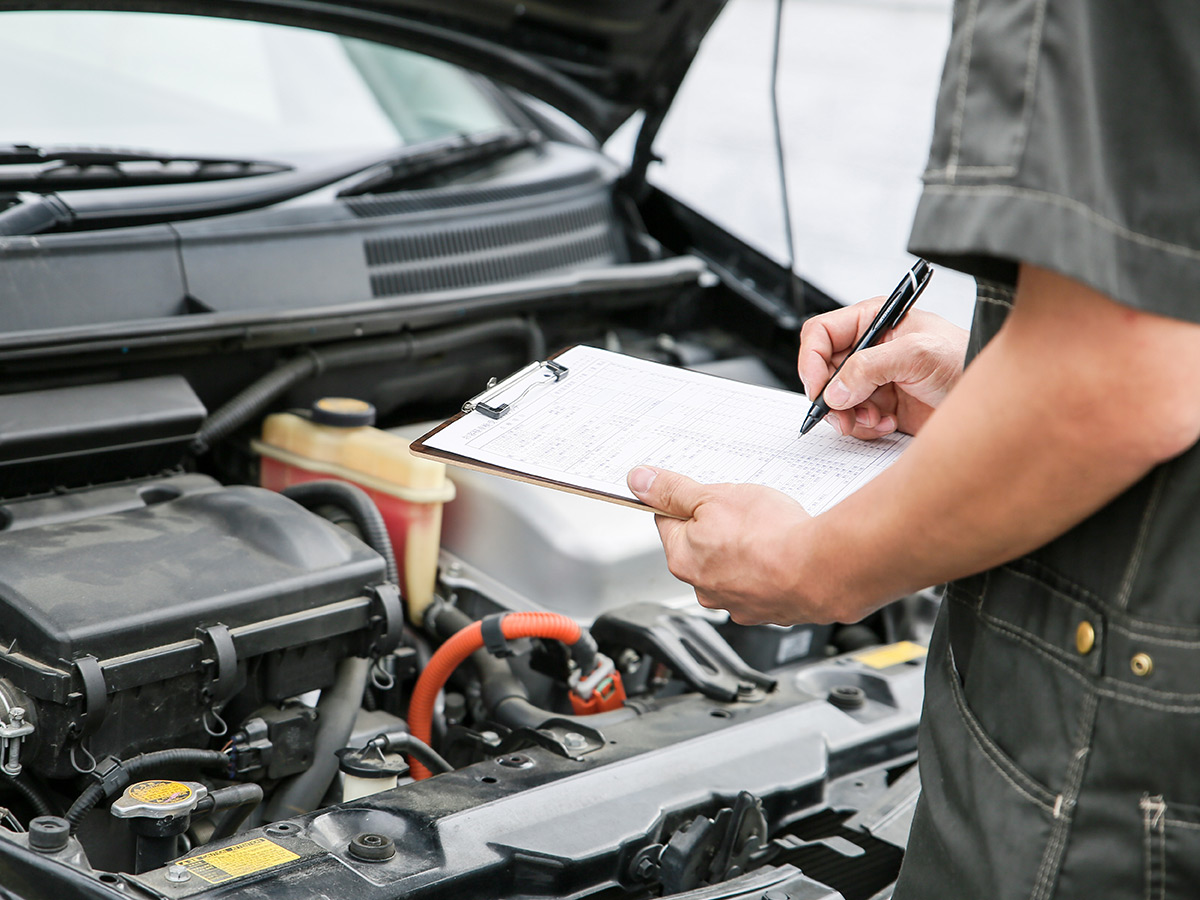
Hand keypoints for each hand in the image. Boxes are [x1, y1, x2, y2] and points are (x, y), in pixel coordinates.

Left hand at [627, 466, 840, 625]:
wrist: (821, 569)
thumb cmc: (770, 536)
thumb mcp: (713, 496)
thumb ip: (673, 490)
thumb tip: (639, 482)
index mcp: (682, 559)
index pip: (668, 522)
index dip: (686, 502)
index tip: (702, 495)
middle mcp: (704, 588)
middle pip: (701, 547)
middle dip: (718, 527)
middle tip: (742, 511)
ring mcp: (737, 604)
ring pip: (732, 567)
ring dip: (744, 550)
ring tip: (768, 532)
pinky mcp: (768, 612)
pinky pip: (762, 584)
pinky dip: (769, 570)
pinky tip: (783, 554)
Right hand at [798, 299, 967, 439]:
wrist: (992, 400)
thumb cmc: (964, 358)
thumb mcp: (917, 354)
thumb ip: (870, 367)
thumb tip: (835, 390)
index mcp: (872, 321)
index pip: (821, 334)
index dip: (811, 360)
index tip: (817, 388)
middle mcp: (868, 349)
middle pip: (823, 373)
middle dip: (831, 397)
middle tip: (844, 414)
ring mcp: (873, 379)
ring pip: (836, 401)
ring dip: (850, 416)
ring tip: (875, 419)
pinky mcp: (881, 406)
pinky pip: (855, 420)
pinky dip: (866, 427)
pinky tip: (889, 423)